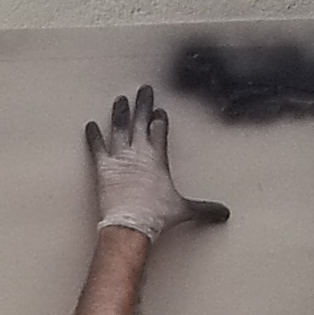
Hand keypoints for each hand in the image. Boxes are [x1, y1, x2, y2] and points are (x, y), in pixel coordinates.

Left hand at [87, 85, 228, 236]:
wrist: (131, 224)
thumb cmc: (156, 215)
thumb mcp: (183, 209)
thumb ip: (203, 208)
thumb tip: (224, 214)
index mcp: (158, 157)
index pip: (160, 129)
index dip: (159, 118)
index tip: (159, 111)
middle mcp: (139, 152)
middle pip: (141, 120)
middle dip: (143, 104)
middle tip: (143, 89)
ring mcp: (120, 158)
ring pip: (119, 128)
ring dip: (120, 113)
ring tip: (120, 100)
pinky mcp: (103, 168)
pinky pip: (97, 147)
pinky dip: (93, 136)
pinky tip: (89, 125)